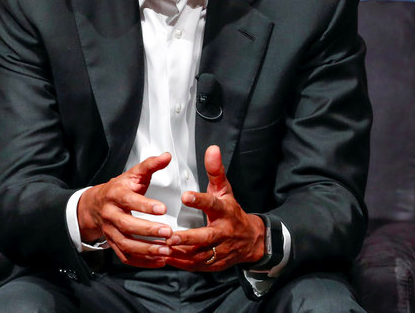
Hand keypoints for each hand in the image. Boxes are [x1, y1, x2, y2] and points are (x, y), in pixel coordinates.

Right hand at [77, 153, 173, 267]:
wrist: (95, 204)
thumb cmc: (120, 188)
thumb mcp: (133, 174)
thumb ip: (151, 165)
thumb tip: (167, 156)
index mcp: (116, 194)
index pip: (129, 200)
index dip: (145, 205)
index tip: (163, 208)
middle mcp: (110, 214)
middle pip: (127, 225)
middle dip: (148, 230)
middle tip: (168, 232)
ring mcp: (110, 231)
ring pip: (126, 244)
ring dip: (146, 249)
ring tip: (166, 250)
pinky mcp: (113, 244)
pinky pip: (126, 256)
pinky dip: (142, 261)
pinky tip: (159, 260)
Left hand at [165, 145, 265, 270]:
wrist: (251, 240)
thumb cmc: (232, 211)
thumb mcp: (225, 189)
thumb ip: (215, 170)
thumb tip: (212, 149)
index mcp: (225, 211)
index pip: (212, 204)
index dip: (199, 200)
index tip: (184, 196)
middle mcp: (223, 232)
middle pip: (206, 236)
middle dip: (188, 238)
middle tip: (170, 236)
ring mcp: (220, 250)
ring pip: (200, 254)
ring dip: (182, 253)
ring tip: (163, 248)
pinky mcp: (214, 263)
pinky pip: (197, 265)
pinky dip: (183, 263)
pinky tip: (167, 257)